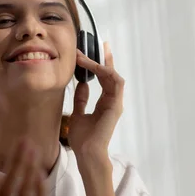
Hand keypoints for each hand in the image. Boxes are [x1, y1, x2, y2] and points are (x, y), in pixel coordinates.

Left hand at [68, 42, 124, 159]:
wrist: (87, 152)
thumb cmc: (83, 138)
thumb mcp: (77, 113)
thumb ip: (81, 99)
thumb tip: (81, 83)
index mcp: (105, 102)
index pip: (104, 78)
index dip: (99, 64)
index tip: (91, 52)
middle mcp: (112, 100)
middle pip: (110, 74)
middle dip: (103, 58)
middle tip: (99, 43)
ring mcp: (116, 102)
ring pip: (113, 76)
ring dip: (101, 64)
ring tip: (87, 55)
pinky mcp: (116, 104)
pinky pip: (115, 83)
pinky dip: (107, 72)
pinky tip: (96, 66)